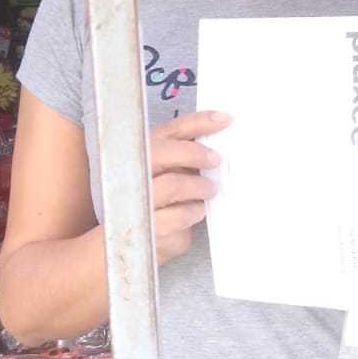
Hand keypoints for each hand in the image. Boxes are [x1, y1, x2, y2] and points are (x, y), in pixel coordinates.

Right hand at [149, 110, 228, 265]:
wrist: (135, 239)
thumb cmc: (158, 200)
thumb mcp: (169, 172)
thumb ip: (186, 155)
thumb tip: (220, 141)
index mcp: (143, 151)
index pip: (170, 130)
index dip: (198, 122)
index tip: (224, 119)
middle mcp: (133, 171)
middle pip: (162, 152)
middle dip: (193, 154)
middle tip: (216, 160)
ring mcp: (137, 199)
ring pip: (171, 185)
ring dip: (198, 187)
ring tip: (209, 190)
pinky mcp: (147, 226)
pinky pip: (177, 216)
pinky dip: (193, 211)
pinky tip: (197, 210)